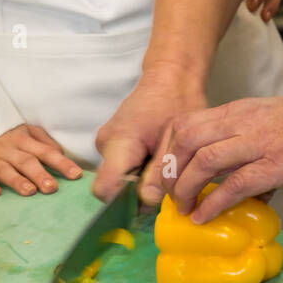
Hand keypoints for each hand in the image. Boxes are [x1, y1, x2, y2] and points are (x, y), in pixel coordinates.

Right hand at [0, 124, 82, 198]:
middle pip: (26, 161)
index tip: (76, 174)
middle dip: (40, 174)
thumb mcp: (22, 131)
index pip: (45, 151)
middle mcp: (6, 148)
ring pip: (4, 170)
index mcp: (21, 139)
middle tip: (52, 188)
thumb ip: (42, 141)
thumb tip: (60, 153)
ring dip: (17, 180)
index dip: (61, 162)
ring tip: (30, 192)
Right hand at [93, 65, 208, 202]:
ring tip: (165, 166)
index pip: (105, 188)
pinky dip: (140, 171)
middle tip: (168, 185)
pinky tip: (158, 159)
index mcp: (119, 141)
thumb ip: (160, 172)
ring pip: (119, 179)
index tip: (150, 205)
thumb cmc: (177, 101)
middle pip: (114, 187)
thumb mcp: (177, 139)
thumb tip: (147, 205)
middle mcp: (105, 144)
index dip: (124, 204)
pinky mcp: (112, 145)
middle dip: (139, 194)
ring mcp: (106, 144)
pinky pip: (122, 168)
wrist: (170, 76)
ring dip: (142, 182)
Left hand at [159, 84, 282, 221]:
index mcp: (241, 111)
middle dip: (171, 171)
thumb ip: (250, 143)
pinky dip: (214, 203)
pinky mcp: (280, 164)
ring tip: (184, 210)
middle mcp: (244, 122)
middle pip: (186, 139)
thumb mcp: (274, 123)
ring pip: (205, 160)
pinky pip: (236, 183)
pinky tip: (205, 217)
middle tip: (171, 197)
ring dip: (187, 188)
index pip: (187, 123)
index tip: (168, 176)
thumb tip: (236, 182)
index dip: (169, 151)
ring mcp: (261, 142)